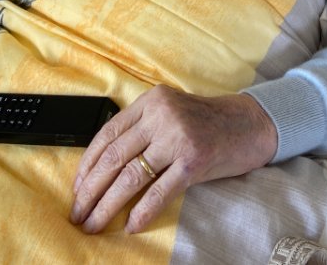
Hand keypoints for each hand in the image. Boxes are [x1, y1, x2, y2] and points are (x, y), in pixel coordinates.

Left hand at [69, 85, 277, 233]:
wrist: (249, 124)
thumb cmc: (208, 123)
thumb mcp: (171, 114)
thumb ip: (143, 129)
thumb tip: (103, 169)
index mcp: (152, 101)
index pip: (108, 133)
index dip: (87, 164)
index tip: (77, 188)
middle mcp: (162, 115)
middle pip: (114, 156)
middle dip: (90, 190)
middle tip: (78, 214)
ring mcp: (178, 137)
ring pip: (130, 176)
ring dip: (107, 205)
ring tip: (94, 224)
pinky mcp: (194, 160)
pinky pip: (159, 191)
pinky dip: (142, 212)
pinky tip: (131, 225)